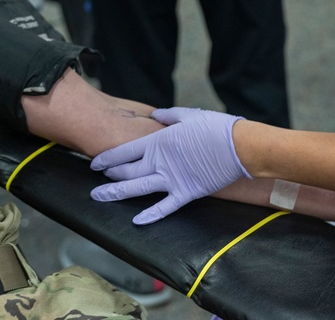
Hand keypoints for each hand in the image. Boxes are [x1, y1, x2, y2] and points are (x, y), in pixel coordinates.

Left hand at [89, 107, 250, 224]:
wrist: (240, 146)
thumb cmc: (215, 127)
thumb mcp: (188, 115)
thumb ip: (168, 116)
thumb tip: (156, 114)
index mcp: (158, 142)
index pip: (124, 151)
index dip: (106, 158)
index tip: (94, 163)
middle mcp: (160, 162)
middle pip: (126, 171)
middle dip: (109, 175)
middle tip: (97, 180)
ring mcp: (172, 179)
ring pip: (137, 189)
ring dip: (116, 193)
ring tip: (100, 197)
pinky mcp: (187, 193)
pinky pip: (165, 207)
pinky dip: (151, 215)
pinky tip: (136, 221)